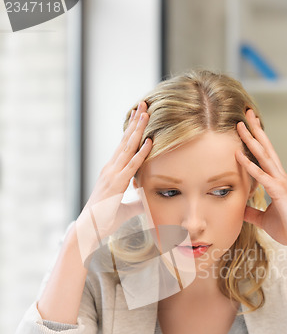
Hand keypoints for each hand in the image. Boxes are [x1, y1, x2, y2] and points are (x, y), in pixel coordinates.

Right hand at [76, 101, 151, 262]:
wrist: (90, 229)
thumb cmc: (105, 220)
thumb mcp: (127, 209)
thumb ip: (138, 203)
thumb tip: (148, 201)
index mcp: (112, 172)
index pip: (124, 146)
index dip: (132, 130)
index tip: (139, 115)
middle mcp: (111, 168)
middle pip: (125, 140)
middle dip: (135, 122)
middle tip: (144, 104)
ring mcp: (112, 174)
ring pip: (128, 147)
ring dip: (138, 130)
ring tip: (146, 113)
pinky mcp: (116, 183)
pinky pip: (132, 165)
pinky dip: (141, 153)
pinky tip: (150, 141)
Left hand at [236, 109, 286, 251]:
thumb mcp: (263, 219)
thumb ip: (251, 212)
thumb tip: (239, 208)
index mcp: (276, 181)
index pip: (264, 156)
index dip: (256, 140)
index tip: (247, 126)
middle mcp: (279, 177)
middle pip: (265, 149)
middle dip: (255, 130)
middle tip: (245, 113)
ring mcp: (281, 183)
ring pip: (264, 157)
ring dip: (252, 141)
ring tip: (241, 126)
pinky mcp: (281, 193)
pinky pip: (263, 177)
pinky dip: (251, 166)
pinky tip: (240, 156)